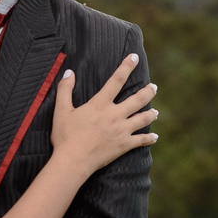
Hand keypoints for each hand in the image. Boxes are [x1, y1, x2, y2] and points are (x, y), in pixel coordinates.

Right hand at [51, 53, 157, 175]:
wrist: (73, 161)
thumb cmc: (65, 136)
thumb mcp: (61, 110)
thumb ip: (65, 90)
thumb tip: (69, 72)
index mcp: (100, 104)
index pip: (116, 80)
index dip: (126, 67)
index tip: (134, 57)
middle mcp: (114, 115)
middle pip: (138, 99)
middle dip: (148, 91)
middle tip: (154, 87)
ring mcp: (121, 130)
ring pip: (143, 119)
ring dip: (151, 114)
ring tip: (155, 111)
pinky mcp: (124, 145)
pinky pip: (141, 140)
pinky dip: (149, 139)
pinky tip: (155, 137)